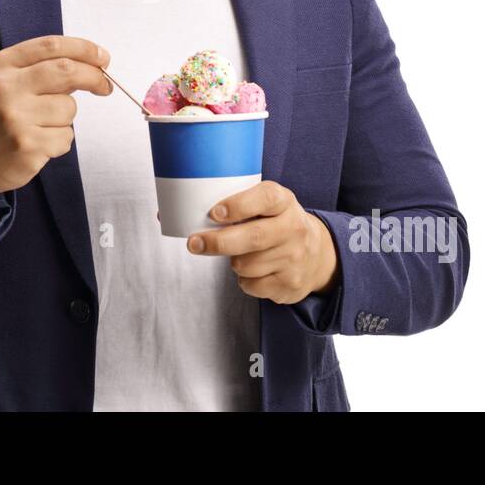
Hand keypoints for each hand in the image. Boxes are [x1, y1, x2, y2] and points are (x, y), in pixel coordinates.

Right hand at [0, 35, 111, 216]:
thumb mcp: (7, 82)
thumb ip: (42, 68)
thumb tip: (93, 63)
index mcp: (2, 65)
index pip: (52, 46)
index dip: (84, 49)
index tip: (102, 57)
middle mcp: (6, 88)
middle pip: (67, 71)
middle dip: (93, 77)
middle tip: (104, 86)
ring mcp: (16, 117)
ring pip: (69, 108)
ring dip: (66, 118)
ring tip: (42, 126)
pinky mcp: (27, 145)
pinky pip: (66, 136)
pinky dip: (60, 140)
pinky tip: (39, 143)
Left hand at [183, 180, 339, 304]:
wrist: (318, 254)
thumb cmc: (276, 224)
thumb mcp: (265, 205)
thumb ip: (231, 204)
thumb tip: (166, 213)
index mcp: (284, 201)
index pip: (265, 198)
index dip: (238, 205)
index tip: (214, 212)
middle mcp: (293, 228)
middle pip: (252, 237)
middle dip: (218, 242)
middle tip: (194, 243)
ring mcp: (294, 258)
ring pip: (246, 265)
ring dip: (234, 262)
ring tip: (240, 254)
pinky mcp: (290, 284)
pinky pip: (252, 286)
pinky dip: (244, 281)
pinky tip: (254, 270)